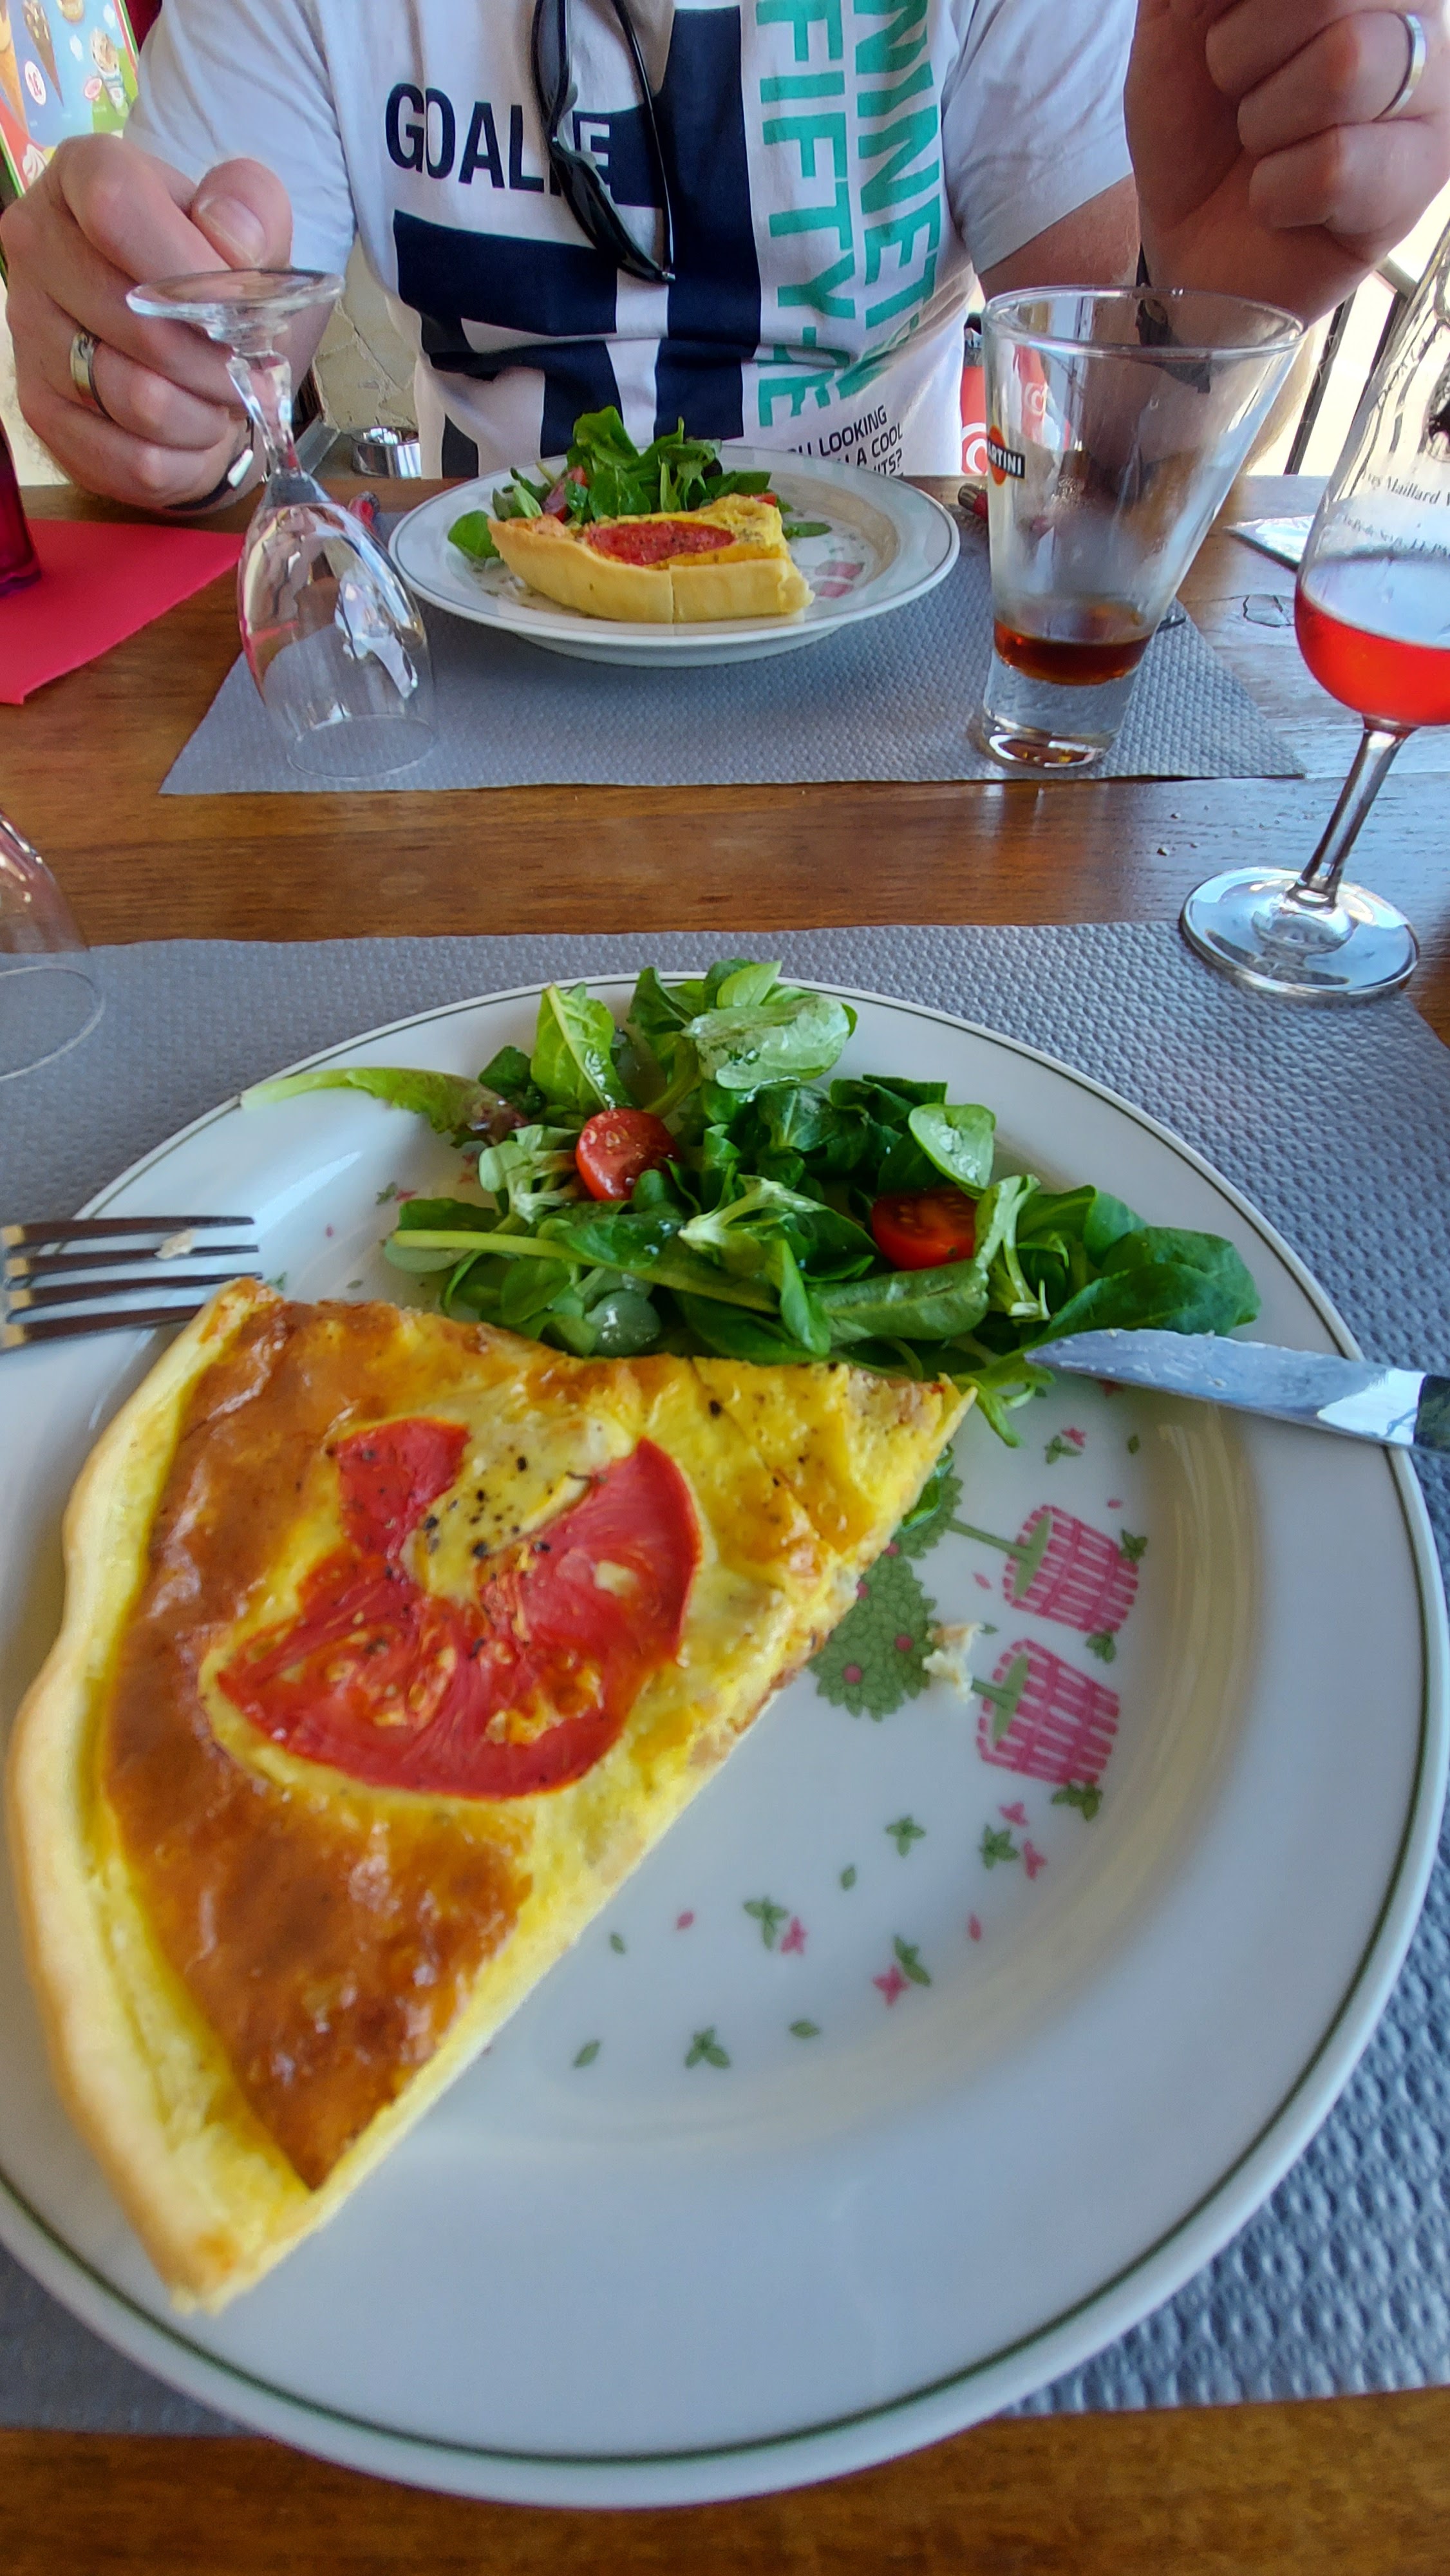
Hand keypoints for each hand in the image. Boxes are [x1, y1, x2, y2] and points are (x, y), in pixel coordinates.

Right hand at [2, 138, 294, 507]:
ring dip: (205, 413)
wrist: (180, 342)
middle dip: (219, 362)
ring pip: (140, 399)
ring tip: (218, 397)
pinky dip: (185, 459)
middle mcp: (37, 247)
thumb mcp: (250, 223)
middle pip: (140, 322)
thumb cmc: (211, 275)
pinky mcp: (42, 411)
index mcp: (81, 177)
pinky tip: (192, 432)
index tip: (245, 308)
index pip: (117, 208)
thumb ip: (251, 209)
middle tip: (250, 369)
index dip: (194, 269)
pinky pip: (134, 460)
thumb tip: (231, 242)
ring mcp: (30, 332)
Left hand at [1127, 0, 1449, 319]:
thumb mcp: (1177, 25)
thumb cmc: (1197, 129)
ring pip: (1343, 68)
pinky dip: (1277, 193)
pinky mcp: (1422, 177)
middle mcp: (1413, 14)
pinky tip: (1283, 202)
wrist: (1191, 242)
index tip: (1217, 27)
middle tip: (1237, 93)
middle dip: (1244, 52)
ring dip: (1264, 122)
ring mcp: (1431, 94)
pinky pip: (1335, 167)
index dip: (1244, 7)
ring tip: (1261, 148)